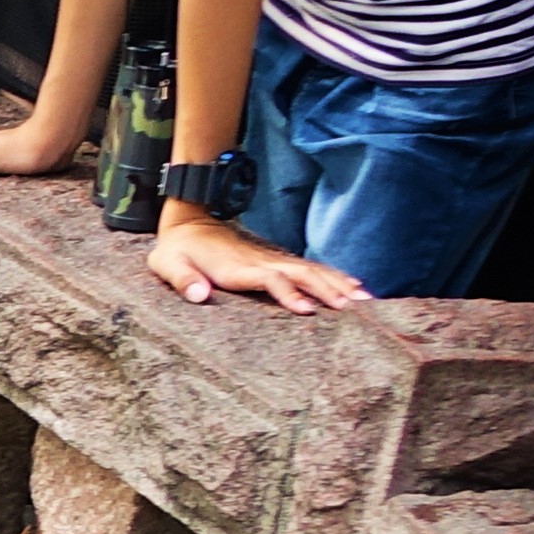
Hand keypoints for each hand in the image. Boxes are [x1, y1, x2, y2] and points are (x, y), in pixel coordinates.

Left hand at [148, 209, 365, 309]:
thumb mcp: (168, 265)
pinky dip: (333, 276)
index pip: (270, 280)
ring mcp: (271, 260)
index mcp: (237, 268)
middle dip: (327, 289)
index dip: (289, 294)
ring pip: (311, 270)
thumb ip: (183, 280)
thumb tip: (198, 295)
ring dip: (338, 283)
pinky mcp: (275, 261)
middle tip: (354, 307)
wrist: (189, 223)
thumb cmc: (176, 251)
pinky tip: (353, 286)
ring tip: (365, 299)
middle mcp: (261, 262)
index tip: (308, 310)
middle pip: (301, 274)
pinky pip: (309, 269)